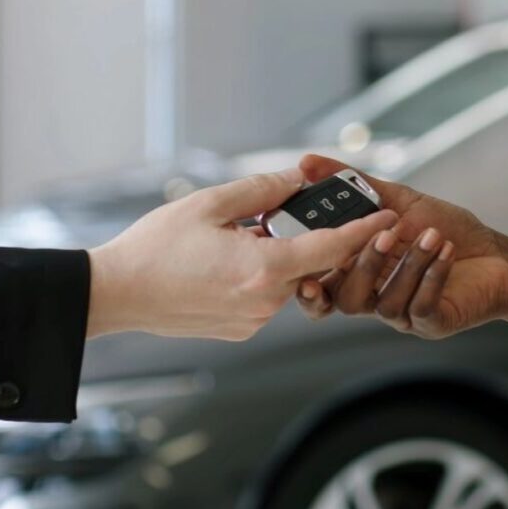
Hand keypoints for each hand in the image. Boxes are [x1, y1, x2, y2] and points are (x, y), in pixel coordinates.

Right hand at [86, 167, 397, 340]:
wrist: (118, 293)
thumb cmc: (156, 248)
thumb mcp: (210, 204)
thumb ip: (262, 189)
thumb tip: (297, 179)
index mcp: (264, 268)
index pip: (331, 247)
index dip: (364, 230)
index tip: (389, 216)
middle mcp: (265, 302)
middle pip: (307, 262)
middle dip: (299, 236)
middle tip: (270, 214)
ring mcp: (253, 321)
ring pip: (286, 279)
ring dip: (274, 256)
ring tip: (232, 239)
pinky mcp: (240, 330)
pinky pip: (264, 297)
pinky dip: (257, 276)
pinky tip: (221, 263)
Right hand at [296, 155, 507, 338]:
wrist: (497, 254)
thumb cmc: (445, 228)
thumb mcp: (396, 201)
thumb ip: (351, 185)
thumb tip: (305, 162)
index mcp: (359, 273)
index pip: (321, 290)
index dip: (308, 292)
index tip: (305, 278)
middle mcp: (375, 298)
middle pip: (347, 299)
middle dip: (364, 266)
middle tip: (385, 234)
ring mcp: (403, 315)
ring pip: (386, 303)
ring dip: (410, 264)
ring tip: (431, 234)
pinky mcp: (432, 322)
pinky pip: (421, 306)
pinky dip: (432, 275)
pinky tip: (445, 251)